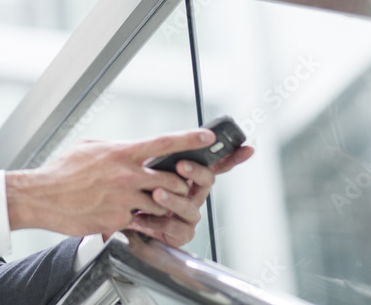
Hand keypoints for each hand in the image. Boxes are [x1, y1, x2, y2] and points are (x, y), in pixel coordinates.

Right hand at [5, 129, 220, 237]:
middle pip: (172, 181)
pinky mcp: (119, 219)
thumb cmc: (62, 171)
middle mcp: (127, 175)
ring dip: (159, 204)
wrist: (43, 197)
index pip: (164, 143)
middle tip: (174, 186)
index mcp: (121, 152)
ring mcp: (124, 199)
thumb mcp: (89, 146)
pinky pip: (139, 219)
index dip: (190, 139)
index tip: (208, 138)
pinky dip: (135, 217)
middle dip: (179, 185)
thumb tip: (129, 147)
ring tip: (146, 201)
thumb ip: (114, 146)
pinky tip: (119, 212)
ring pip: (160, 203)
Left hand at [118, 145, 254, 246]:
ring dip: (173, 200)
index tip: (247, 148)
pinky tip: (143, 216)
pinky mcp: (181, 233)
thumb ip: (161, 153)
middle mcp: (194, 194)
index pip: (216, 164)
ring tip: (157, 193)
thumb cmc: (139, 187)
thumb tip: (167, 137)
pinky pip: (176, 228)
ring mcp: (189, 214)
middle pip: (206, 181)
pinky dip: (158, 221)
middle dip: (196, 172)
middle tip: (180, 165)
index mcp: (190, 175)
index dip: (233, 157)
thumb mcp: (149, 166)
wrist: (124, 216)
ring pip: (190, 207)